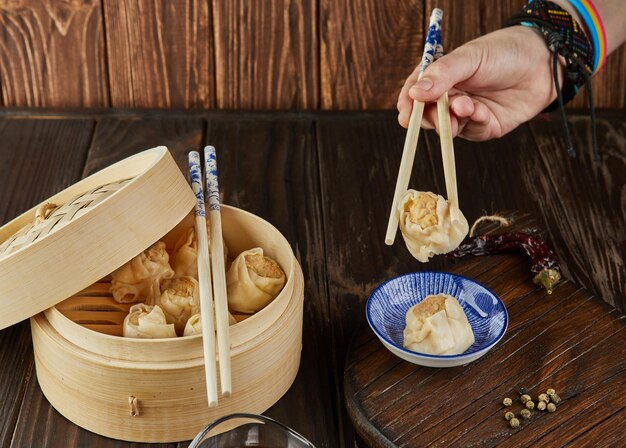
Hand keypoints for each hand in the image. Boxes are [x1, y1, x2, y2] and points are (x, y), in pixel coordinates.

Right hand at [397, 26, 562, 140]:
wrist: (545, 62)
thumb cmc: (505, 52)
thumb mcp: (470, 57)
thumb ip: (442, 75)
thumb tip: (414, 93)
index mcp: (439, 78)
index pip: (412, 96)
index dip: (407, 106)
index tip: (407, 113)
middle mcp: (449, 98)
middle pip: (425, 118)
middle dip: (430, 117)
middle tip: (443, 111)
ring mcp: (466, 115)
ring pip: (447, 128)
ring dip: (454, 119)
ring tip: (467, 106)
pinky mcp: (484, 127)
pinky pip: (471, 133)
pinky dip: (474, 123)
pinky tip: (482, 111)